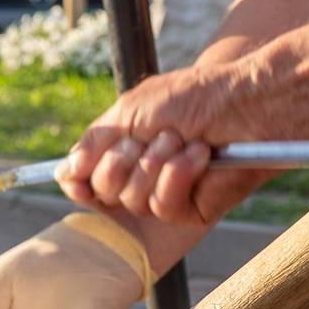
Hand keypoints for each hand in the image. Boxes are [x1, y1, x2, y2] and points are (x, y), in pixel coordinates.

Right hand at [55, 60, 290, 226]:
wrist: (244, 104)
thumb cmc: (193, 98)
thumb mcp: (130, 110)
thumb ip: (94, 141)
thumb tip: (65, 172)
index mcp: (125, 149)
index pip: (85, 179)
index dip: (79, 178)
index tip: (77, 172)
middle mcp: (141, 175)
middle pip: (103, 190)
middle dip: (124, 157)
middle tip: (156, 134)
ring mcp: (165, 194)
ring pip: (131, 199)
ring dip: (156, 161)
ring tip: (183, 140)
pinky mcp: (190, 210)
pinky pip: (162, 205)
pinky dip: (178, 175)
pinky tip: (199, 156)